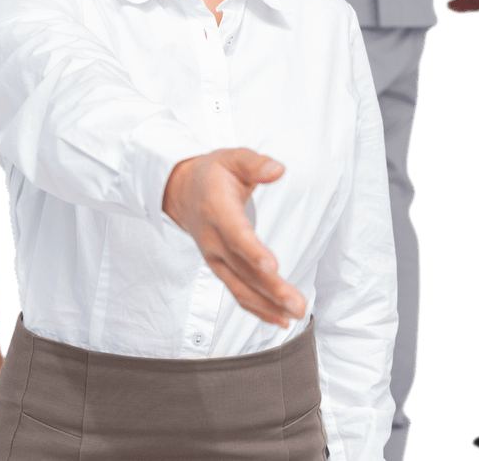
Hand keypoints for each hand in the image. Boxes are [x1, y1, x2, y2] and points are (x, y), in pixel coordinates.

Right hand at [163, 148, 306, 326]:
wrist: (181, 191)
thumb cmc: (213, 174)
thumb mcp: (232, 158)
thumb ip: (255, 164)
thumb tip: (277, 170)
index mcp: (217, 208)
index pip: (235, 233)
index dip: (252, 250)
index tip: (271, 266)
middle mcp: (213, 238)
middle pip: (242, 267)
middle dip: (271, 288)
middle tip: (297, 303)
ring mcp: (214, 256)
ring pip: (241, 285)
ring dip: (268, 304)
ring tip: (295, 314)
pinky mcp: (219, 267)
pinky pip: (237, 292)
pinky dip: (257, 309)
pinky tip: (279, 319)